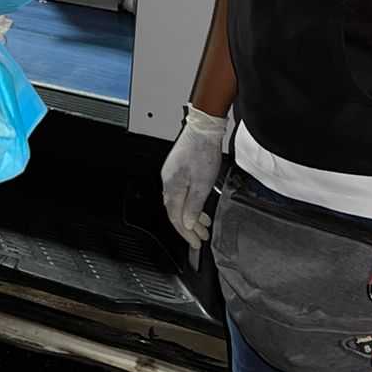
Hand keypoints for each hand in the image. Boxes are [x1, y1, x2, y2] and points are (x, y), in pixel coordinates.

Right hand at [160, 106, 227, 250]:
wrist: (203, 128)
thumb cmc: (202, 151)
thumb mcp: (202, 183)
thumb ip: (194, 205)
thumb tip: (189, 223)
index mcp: (172, 186)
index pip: (176, 217)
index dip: (186, 233)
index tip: (195, 242)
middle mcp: (168, 181)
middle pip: (175, 211)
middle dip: (189, 227)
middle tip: (200, 238)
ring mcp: (172, 175)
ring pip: (178, 203)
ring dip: (191, 216)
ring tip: (203, 226)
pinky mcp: (177, 169)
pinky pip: (181, 193)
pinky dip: (190, 204)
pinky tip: (199, 207)